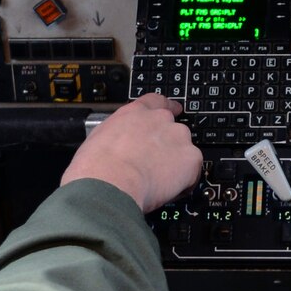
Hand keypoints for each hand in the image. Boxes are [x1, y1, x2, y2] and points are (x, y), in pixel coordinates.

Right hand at [62, 94, 202, 211]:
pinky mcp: (191, 158)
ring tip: (157, 180)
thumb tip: (116, 147)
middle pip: (173, 128)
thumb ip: (116, 135)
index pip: (156, 101)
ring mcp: (177, 137)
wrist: (109, 184)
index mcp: (134, 113)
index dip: (167, 107)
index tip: (173, 109)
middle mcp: (159, 120)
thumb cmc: (96, 168)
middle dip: (168, 145)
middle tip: (155, 164)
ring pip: (184, 149)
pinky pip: (193, 170)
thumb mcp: (98, 139)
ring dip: (176, 163)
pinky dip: (185, 181)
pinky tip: (167, 189)